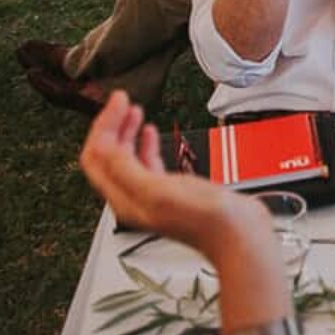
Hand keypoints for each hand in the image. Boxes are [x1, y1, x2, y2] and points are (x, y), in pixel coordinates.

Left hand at [81, 93, 264, 257]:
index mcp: (125, 198)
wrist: (237, 234)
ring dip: (125, 130)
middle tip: (121, 100)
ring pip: (125, 156)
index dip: (103, 126)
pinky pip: (146, 161)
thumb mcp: (159, 192)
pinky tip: (149, 131)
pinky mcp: (171, 188)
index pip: (97, 157)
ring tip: (132, 109)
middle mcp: (133, 196)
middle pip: (107, 155)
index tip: (116, 102)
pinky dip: (144, 141)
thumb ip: (128, 170)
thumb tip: (106, 146)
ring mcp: (151, 192)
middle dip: (111, 124)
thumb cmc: (205, 220)